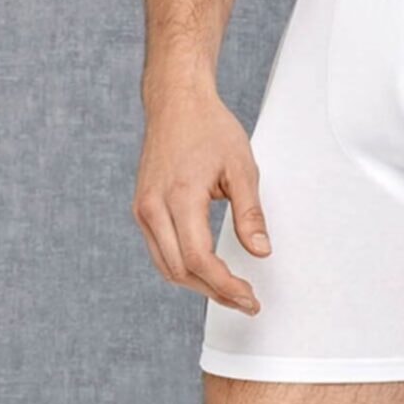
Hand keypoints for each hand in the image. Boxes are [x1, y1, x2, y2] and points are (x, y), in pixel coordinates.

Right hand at [132, 86, 271, 313]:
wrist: (176, 102)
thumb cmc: (210, 128)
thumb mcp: (242, 166)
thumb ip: (250, 213)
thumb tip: (261, 253)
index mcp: (180, 196)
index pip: (199, 258)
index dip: (225, 285)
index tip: (249, 297)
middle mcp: (153, 207)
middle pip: (180, 271)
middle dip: (214, 292)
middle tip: (246, 301)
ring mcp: (143, 209)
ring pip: (166, 267)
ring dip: (197, 285)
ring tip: (230, 291)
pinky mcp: (142, 208)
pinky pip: (159, 251)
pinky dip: (182, 267)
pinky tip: (206, 270)